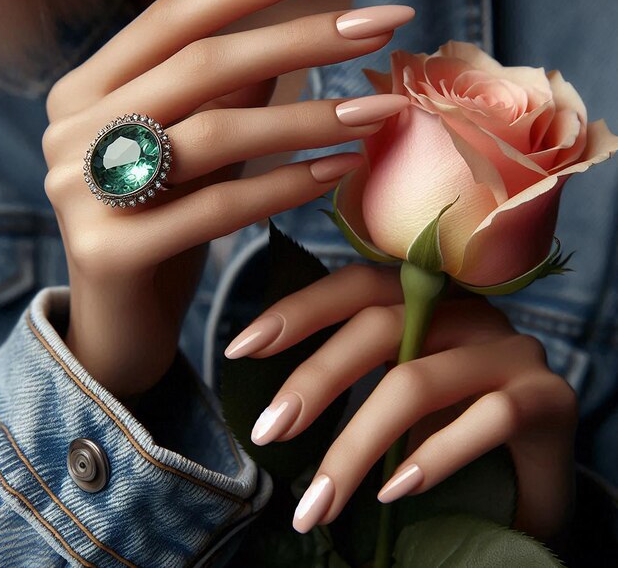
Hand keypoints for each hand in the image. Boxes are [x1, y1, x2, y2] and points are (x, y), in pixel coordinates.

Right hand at [41, 0, 413, 396]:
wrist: (121, 325)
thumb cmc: (165, 231)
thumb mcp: (194, 157)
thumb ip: (223, 99)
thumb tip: (288, 44)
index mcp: (86, 92)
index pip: (172, 19)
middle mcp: (71, 131)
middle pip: (201, 66)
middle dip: (303, 40)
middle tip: (384, 24)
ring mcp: (80, 191)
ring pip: (213, 135)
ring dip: (308, 118)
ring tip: (380, 110)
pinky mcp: (109, 251)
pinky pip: (215, 207)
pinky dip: (283, 186)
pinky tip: (338, 170)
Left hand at [227, 264, 577, 539]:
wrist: (530, 470)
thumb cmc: (449, 428)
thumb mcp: (394, 393)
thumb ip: (356, 378)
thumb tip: (275, 404)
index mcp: (428, 302)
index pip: (356, 286)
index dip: (297, 310)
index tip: (239, 347)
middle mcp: (469, 313)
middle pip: (380, 326)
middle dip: (315, 379)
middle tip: (266, 432)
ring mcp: (512, 351)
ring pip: (418, 381)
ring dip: (356, 444)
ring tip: (317, 502)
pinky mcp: (548, 398)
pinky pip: (487, 419)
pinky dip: (433, 457)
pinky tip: (392, 492)